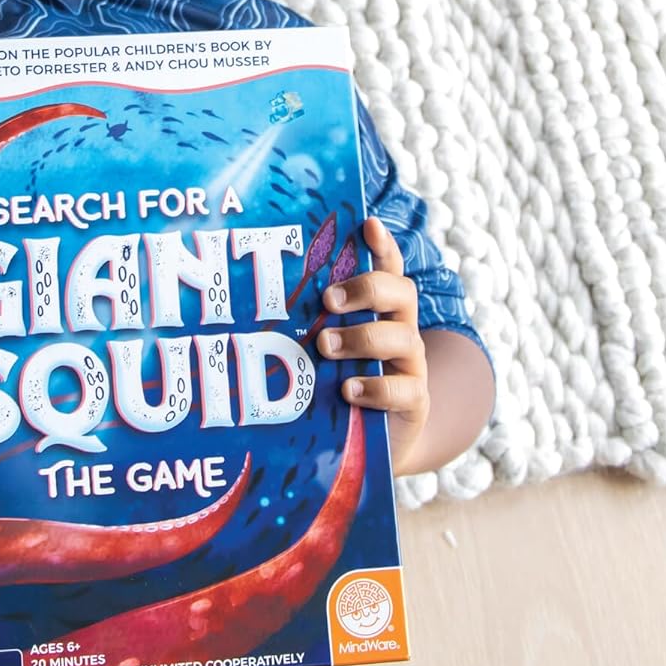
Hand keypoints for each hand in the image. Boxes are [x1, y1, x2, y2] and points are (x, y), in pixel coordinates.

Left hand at [317, 217, 430, 474]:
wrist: (367, 441)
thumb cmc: (334, 380)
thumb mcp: (321, 346)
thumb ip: (306, 320)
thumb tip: (251, 298)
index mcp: (379, 308)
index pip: (387, 267)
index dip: (382, 245)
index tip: (368, 225)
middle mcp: (400, 328)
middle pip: (400, 292)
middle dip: (367, 288)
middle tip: (329, 299)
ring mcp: (410, 364)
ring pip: (403, 337)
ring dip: (361, 337)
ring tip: (325, 345)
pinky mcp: (414, 402)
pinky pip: (404, 389)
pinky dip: (375, 388)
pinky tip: (349, 390)